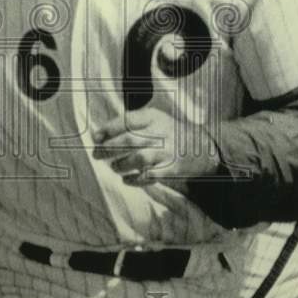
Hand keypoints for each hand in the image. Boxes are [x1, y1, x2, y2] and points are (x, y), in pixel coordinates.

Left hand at [92, 107, 220, 188]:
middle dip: (108, 148)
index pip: (127, 120)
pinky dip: (135, 180)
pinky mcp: (172, 168)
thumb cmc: (169, 132)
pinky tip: (127, 179)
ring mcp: (166, 151)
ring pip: (138, 158)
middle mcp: (160, 132)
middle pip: (129, 140)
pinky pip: (149, 176)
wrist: (202, 147)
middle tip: (96, 155)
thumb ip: (131, 124)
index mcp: (154, 117)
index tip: (95, 137)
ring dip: (121, 164)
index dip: (109, 129)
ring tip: (114, 167)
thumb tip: (99, 134)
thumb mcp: (154, 119)